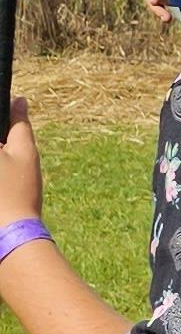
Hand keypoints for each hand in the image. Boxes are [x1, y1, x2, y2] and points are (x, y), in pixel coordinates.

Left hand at [0, 95, 39, 231]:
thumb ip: (20, 123)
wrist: (9, 233)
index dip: (3, 127)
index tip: (10, 139)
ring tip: (6, 178)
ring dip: (2, 160)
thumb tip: (19, 100)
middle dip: (2, 145)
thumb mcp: (24, 152)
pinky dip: (0, 177)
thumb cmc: (18, 192)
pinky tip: (1, 187)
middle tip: (10, 161)